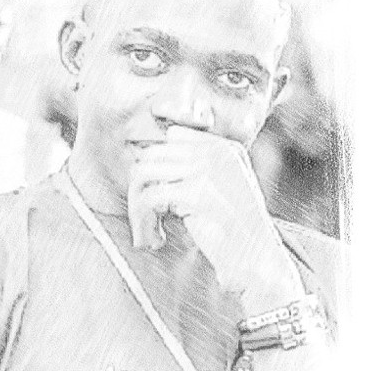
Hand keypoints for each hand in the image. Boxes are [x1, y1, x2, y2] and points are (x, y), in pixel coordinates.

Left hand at [128, 126, 304, 312]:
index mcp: (225, 147)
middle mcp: (217, 152)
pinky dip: (145, 219)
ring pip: (144, 172)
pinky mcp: (199, 192)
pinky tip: (157, 236)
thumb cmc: (232, 228)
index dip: (160, 162)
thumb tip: (143, 162)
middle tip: (146, 211)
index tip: (159, 190)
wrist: (257, 260)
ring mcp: (209, 169)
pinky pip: (150, 196)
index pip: (173, 135)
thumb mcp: (217, 186)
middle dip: (141, 182)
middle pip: (153, 153)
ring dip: (138, 201)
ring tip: (147, 223)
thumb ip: (189, 168)